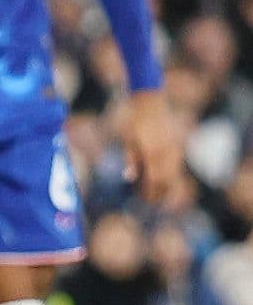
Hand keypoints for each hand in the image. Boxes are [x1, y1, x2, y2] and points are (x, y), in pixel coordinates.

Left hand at [120, 88, 188, 207]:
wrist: (150, 103)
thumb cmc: (134, 122)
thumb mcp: (127, 140)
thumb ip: (130, 160)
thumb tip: (129, 178)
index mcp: (152, 153)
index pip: (154, 181)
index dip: (150, 193)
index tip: (141, 199)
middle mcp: (166, 153)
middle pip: (167, 182)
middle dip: (159, 194)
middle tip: (148, 200)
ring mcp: (174, 150)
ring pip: (175, 176)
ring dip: (165, 187)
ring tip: (153, 192)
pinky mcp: (178, 147)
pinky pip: (177, 167)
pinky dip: (170, 176)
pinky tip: (160, 179)